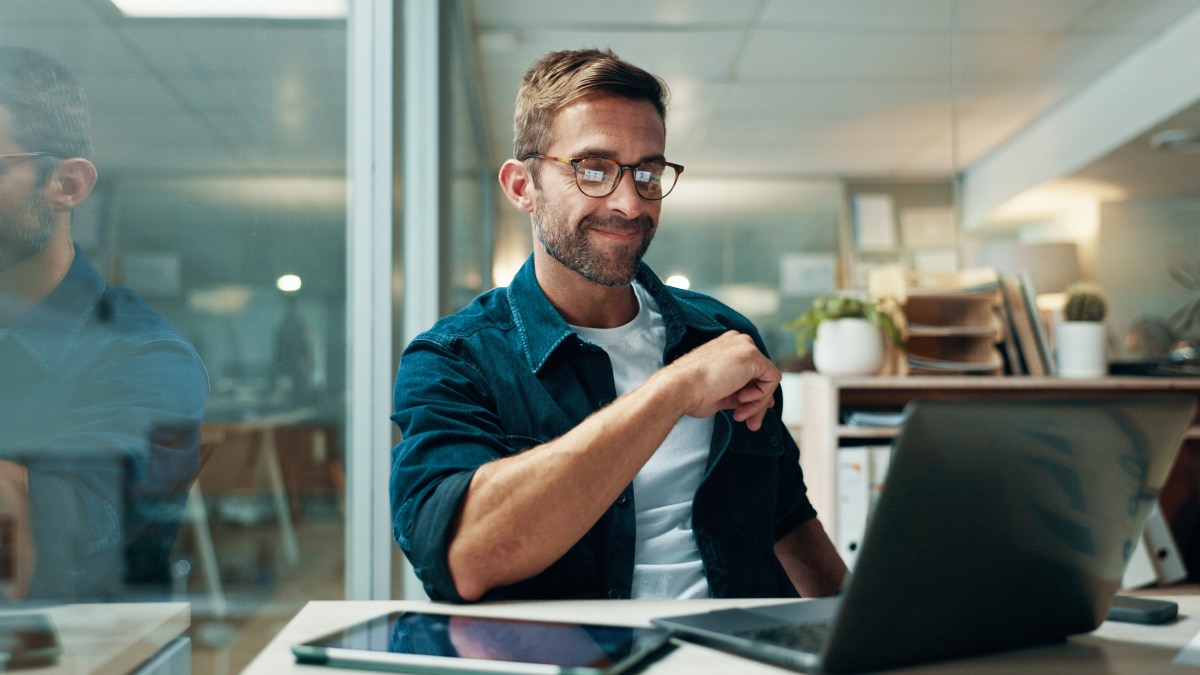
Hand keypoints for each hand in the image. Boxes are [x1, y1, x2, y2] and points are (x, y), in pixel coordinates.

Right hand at [665, 331, 779, 430]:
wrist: (680, 388)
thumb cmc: (693, 392)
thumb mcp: (722, 393)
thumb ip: (742, 393)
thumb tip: (762, 403)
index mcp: (728, 347)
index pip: (751, 372)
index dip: (754, 395)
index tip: (747, 413)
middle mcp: (738, 342)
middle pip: (761, 375)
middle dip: (758, 403)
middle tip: (751, 423)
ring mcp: (746, 346)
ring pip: (767, 379)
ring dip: (757, 403)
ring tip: (740, 415)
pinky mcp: (753, 356)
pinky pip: (771, 380)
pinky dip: (761, 396)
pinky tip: (741, 400)